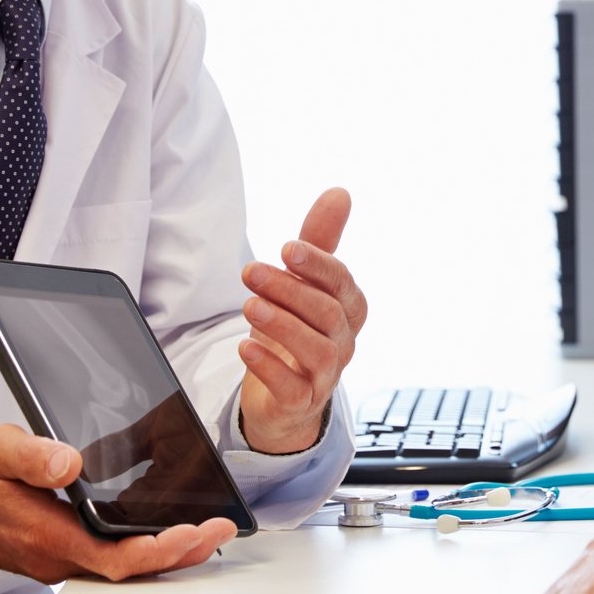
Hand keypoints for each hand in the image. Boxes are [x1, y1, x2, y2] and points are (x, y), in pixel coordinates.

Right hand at [0, 424, 236, 582]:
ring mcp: (59, 560)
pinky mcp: (60, 553)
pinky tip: (164, 533)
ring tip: (208, 532)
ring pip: (123, 569)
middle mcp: (58, 558)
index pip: (114, 558)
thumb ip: (32, 457)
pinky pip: (109, 561)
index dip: (158, 551)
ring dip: (167, 554)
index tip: (192, 533)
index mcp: (47, 538)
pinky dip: (143, 551)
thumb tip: (70, 464)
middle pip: (131, 570)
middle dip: (180, 553)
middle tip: (222, 530)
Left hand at [237, 187, 367, 453]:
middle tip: (251, 272)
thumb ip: (319, 241)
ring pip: (316, 350)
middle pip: (327, 313)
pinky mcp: (301, 401)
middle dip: (290, 290)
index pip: (341, 282)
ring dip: (282, 325)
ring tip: (250, 306)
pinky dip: (269, 367)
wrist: (284, 395)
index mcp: (348, 307)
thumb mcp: (303, 283)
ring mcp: (326, 374)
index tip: (287, 248)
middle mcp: (343, 340)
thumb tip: (339, 192)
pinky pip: (292, 387)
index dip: (318, 264)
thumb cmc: (296, 329)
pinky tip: (245, 347)